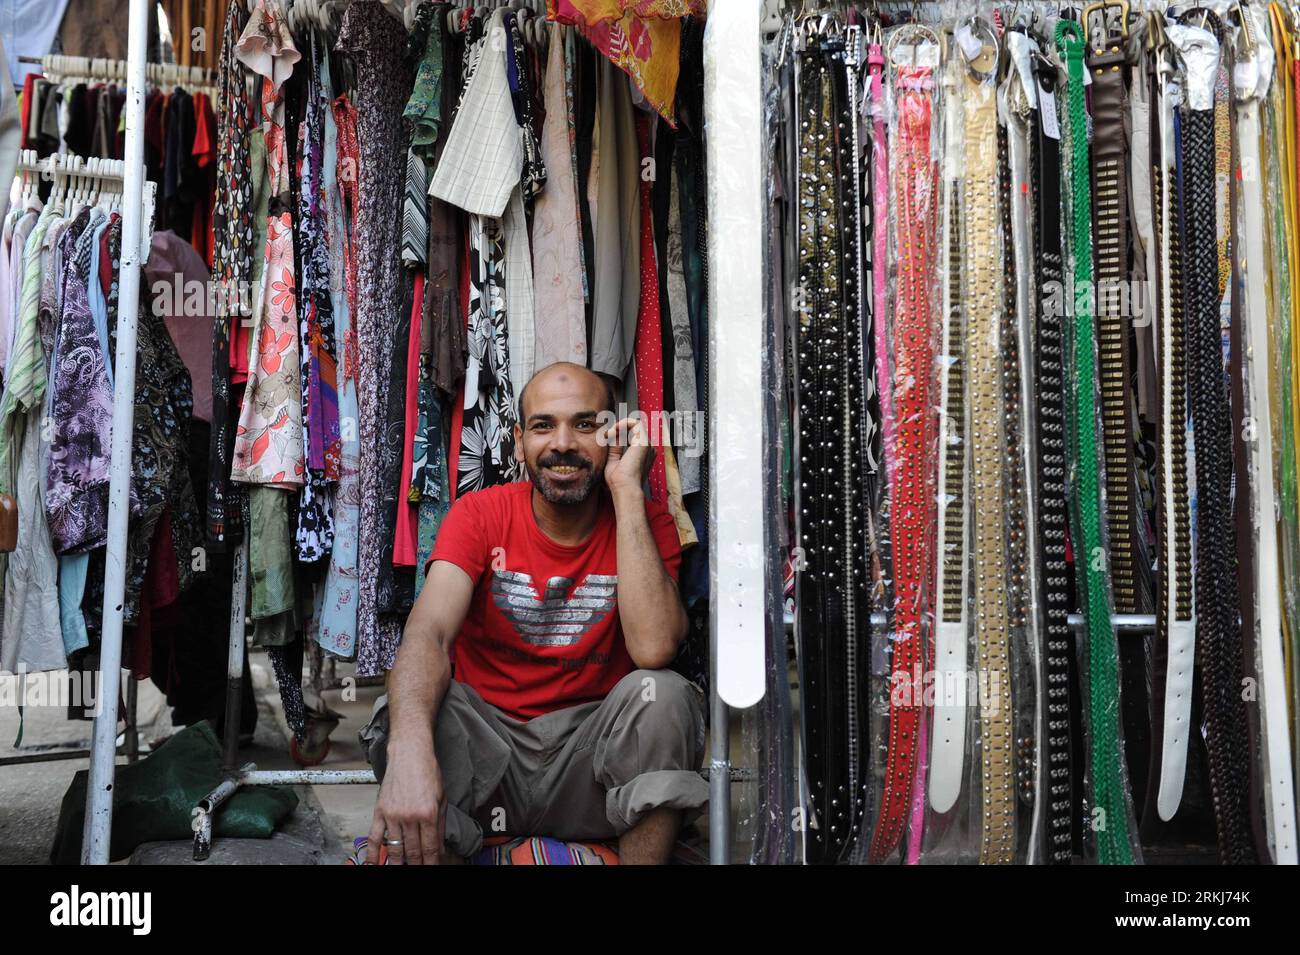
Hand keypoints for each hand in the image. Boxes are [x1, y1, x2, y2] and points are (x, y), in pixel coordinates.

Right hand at [366, 744, 446, 864]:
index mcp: (429, 814)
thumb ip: (440, 825)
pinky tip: (373, 864)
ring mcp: (393, 815)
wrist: (409, 754)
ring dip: (398, 863)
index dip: (431, 862)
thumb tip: (439, 847)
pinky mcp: (380, 812)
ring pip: (395, 848)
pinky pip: (374, 837)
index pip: (430, 847)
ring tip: (401, 869)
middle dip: (416, 865)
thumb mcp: (442, 798)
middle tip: (418, 869)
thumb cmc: (427, 772)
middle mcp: (410, 817)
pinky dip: (373, 854)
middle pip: (413, 851)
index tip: (432, 868)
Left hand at [603, 416, 653, 497]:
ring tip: (608, 434)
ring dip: (618, 426)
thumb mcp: (614, 460)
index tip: (605, 436)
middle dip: (617, 429)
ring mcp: (647, 445)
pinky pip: (635, 423)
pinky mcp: (644, 441)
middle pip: (632, 429)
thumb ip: (615, 447)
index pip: (631, 436)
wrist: (624, 487)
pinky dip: (622, 424)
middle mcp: (646, 449)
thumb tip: (612, 435)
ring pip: (633, 425)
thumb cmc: (619, 481)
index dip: (618, 433)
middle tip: (605, 434)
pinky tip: (613, 431)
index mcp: (641, 454)